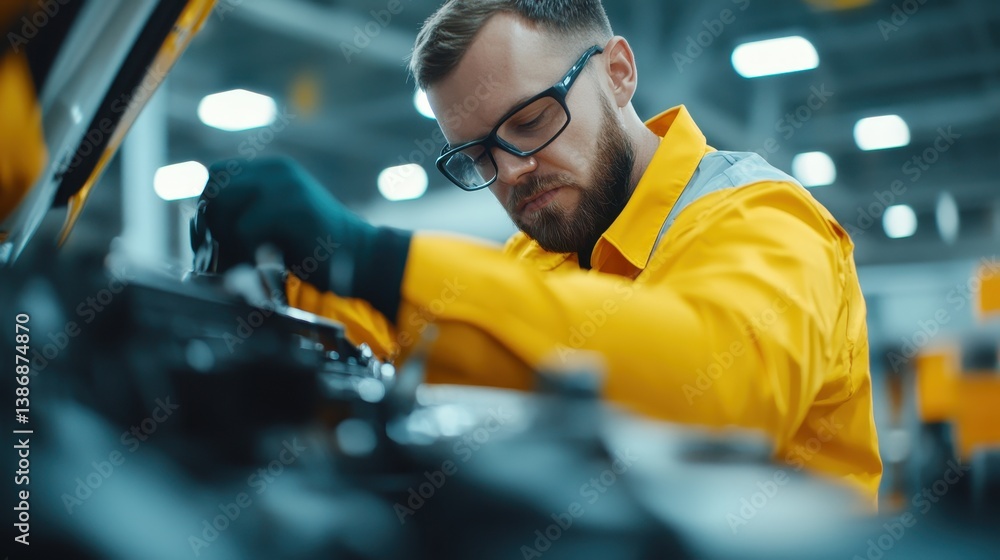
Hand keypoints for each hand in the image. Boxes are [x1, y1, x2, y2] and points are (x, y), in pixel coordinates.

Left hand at [192, 157, 410, 320]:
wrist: (363, 258)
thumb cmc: (316, 248)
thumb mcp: (277, 218)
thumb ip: (246, 210)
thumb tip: (201, 222)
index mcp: (273, 169)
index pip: (216, 174)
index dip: (212, 206)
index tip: (223, 235)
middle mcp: (278, 170)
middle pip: (214, 187)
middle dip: (216, 222)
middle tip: (234, 248)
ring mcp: (287, 186)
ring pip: (225, 206)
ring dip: (231, 236)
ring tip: (253, 253)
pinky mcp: (293, 207)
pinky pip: (245, 227)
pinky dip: (249, 249)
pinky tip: (270, 257)